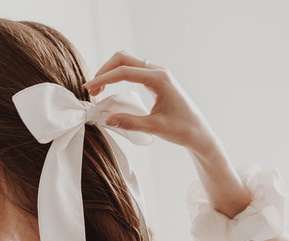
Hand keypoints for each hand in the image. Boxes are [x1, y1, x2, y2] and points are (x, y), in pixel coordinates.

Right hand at [82, 51, 215, 154]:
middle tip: (93, 90)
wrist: (200, 134)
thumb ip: (129, 122)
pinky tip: (112, 88)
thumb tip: (106, 119)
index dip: (103, 79)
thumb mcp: (154, 127)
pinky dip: (119, 75)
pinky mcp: (157, 81)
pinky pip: (134, 70)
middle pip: (123, 59)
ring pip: (128, 62)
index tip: (89, 89)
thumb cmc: (182, 130)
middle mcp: (159, 72)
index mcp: (159, 79)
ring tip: (99, 90)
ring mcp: (159, 74)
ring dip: (111, 72)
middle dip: (104, 71)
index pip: (124, 72)